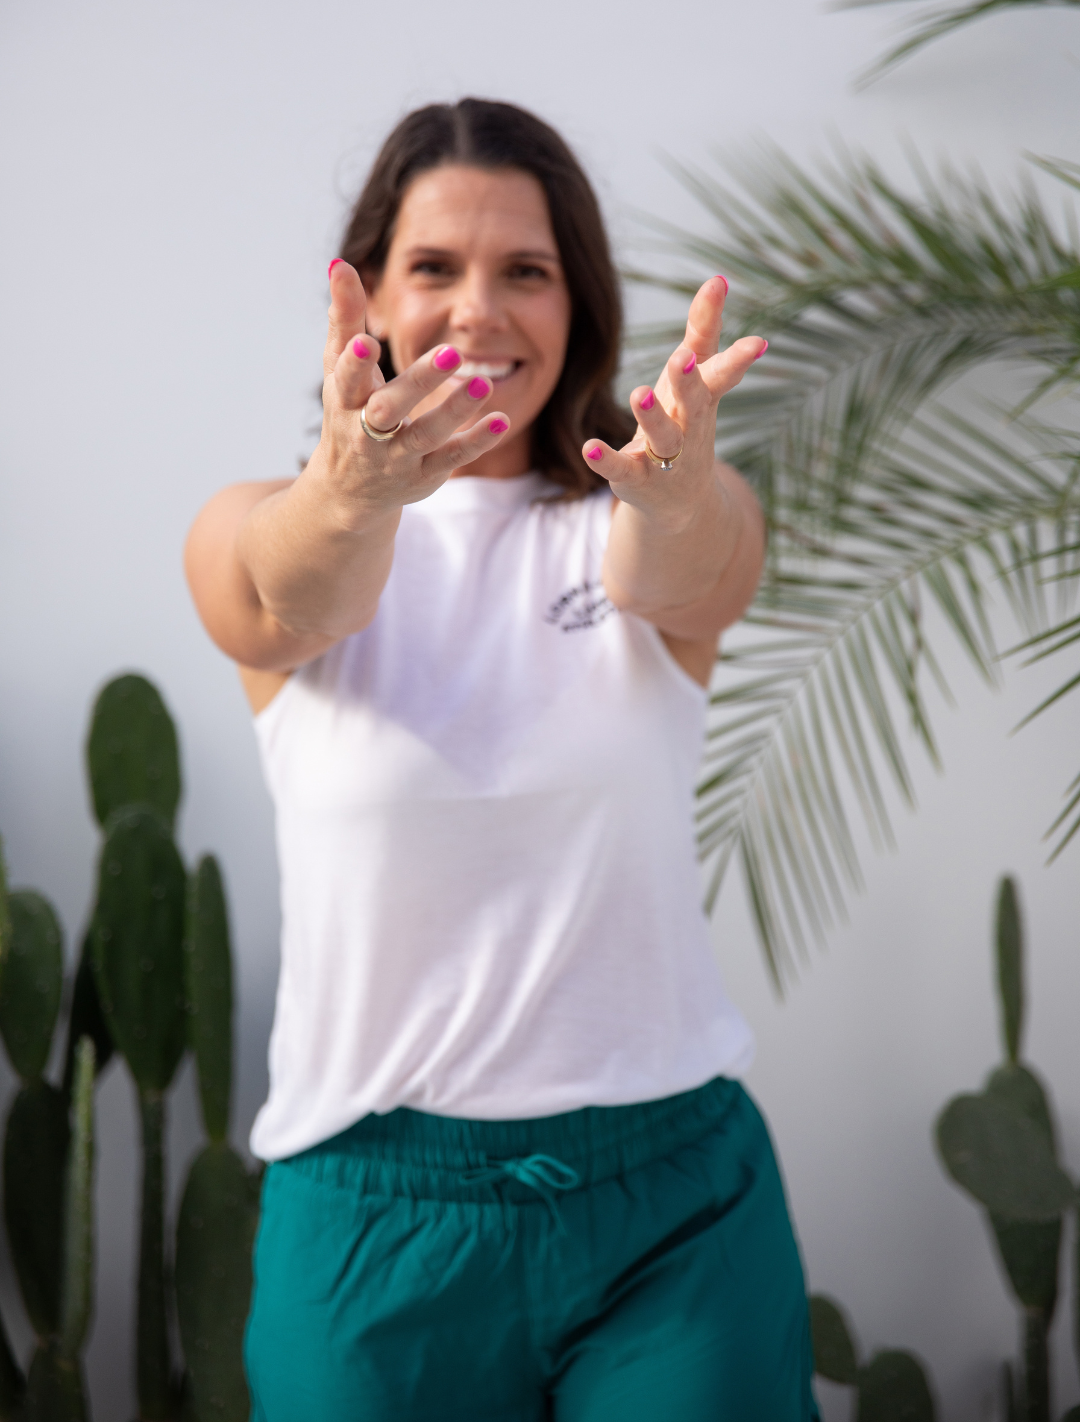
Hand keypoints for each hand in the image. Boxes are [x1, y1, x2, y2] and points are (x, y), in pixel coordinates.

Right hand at [313, 260, 511, 520]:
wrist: (350, 488)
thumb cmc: (347, 410)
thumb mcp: (339, 365)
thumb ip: (344, 315)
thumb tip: (340, 262)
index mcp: (345, 399)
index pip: (347, 378)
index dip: (354, 362)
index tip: (367, 340)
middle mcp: (367, 432)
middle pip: (389, 409)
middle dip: (418, 383)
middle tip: (452, 353)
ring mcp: (396, 456)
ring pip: (425, 435)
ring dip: (455, 410)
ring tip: (484, 382)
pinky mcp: (424, 474)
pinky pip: (452, 457)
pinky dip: (476, 441)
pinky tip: (501, 420)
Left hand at [581, 276, 764, 528]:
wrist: (679, 500)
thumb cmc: (685, 422)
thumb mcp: (694, 377)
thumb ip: (702, 330)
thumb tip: (717, 279)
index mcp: (702, 399)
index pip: (721, 374)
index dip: (738, 358)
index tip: (757, 343)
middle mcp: (689, 427)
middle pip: (693, 403)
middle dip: (688, 381)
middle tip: (681, 358)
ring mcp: (664, 456)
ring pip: (662, 436)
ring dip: (651, 416)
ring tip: (637, 393)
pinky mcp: (636, 478)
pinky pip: (621, 468)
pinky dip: (605, 459)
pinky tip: (589, 447)